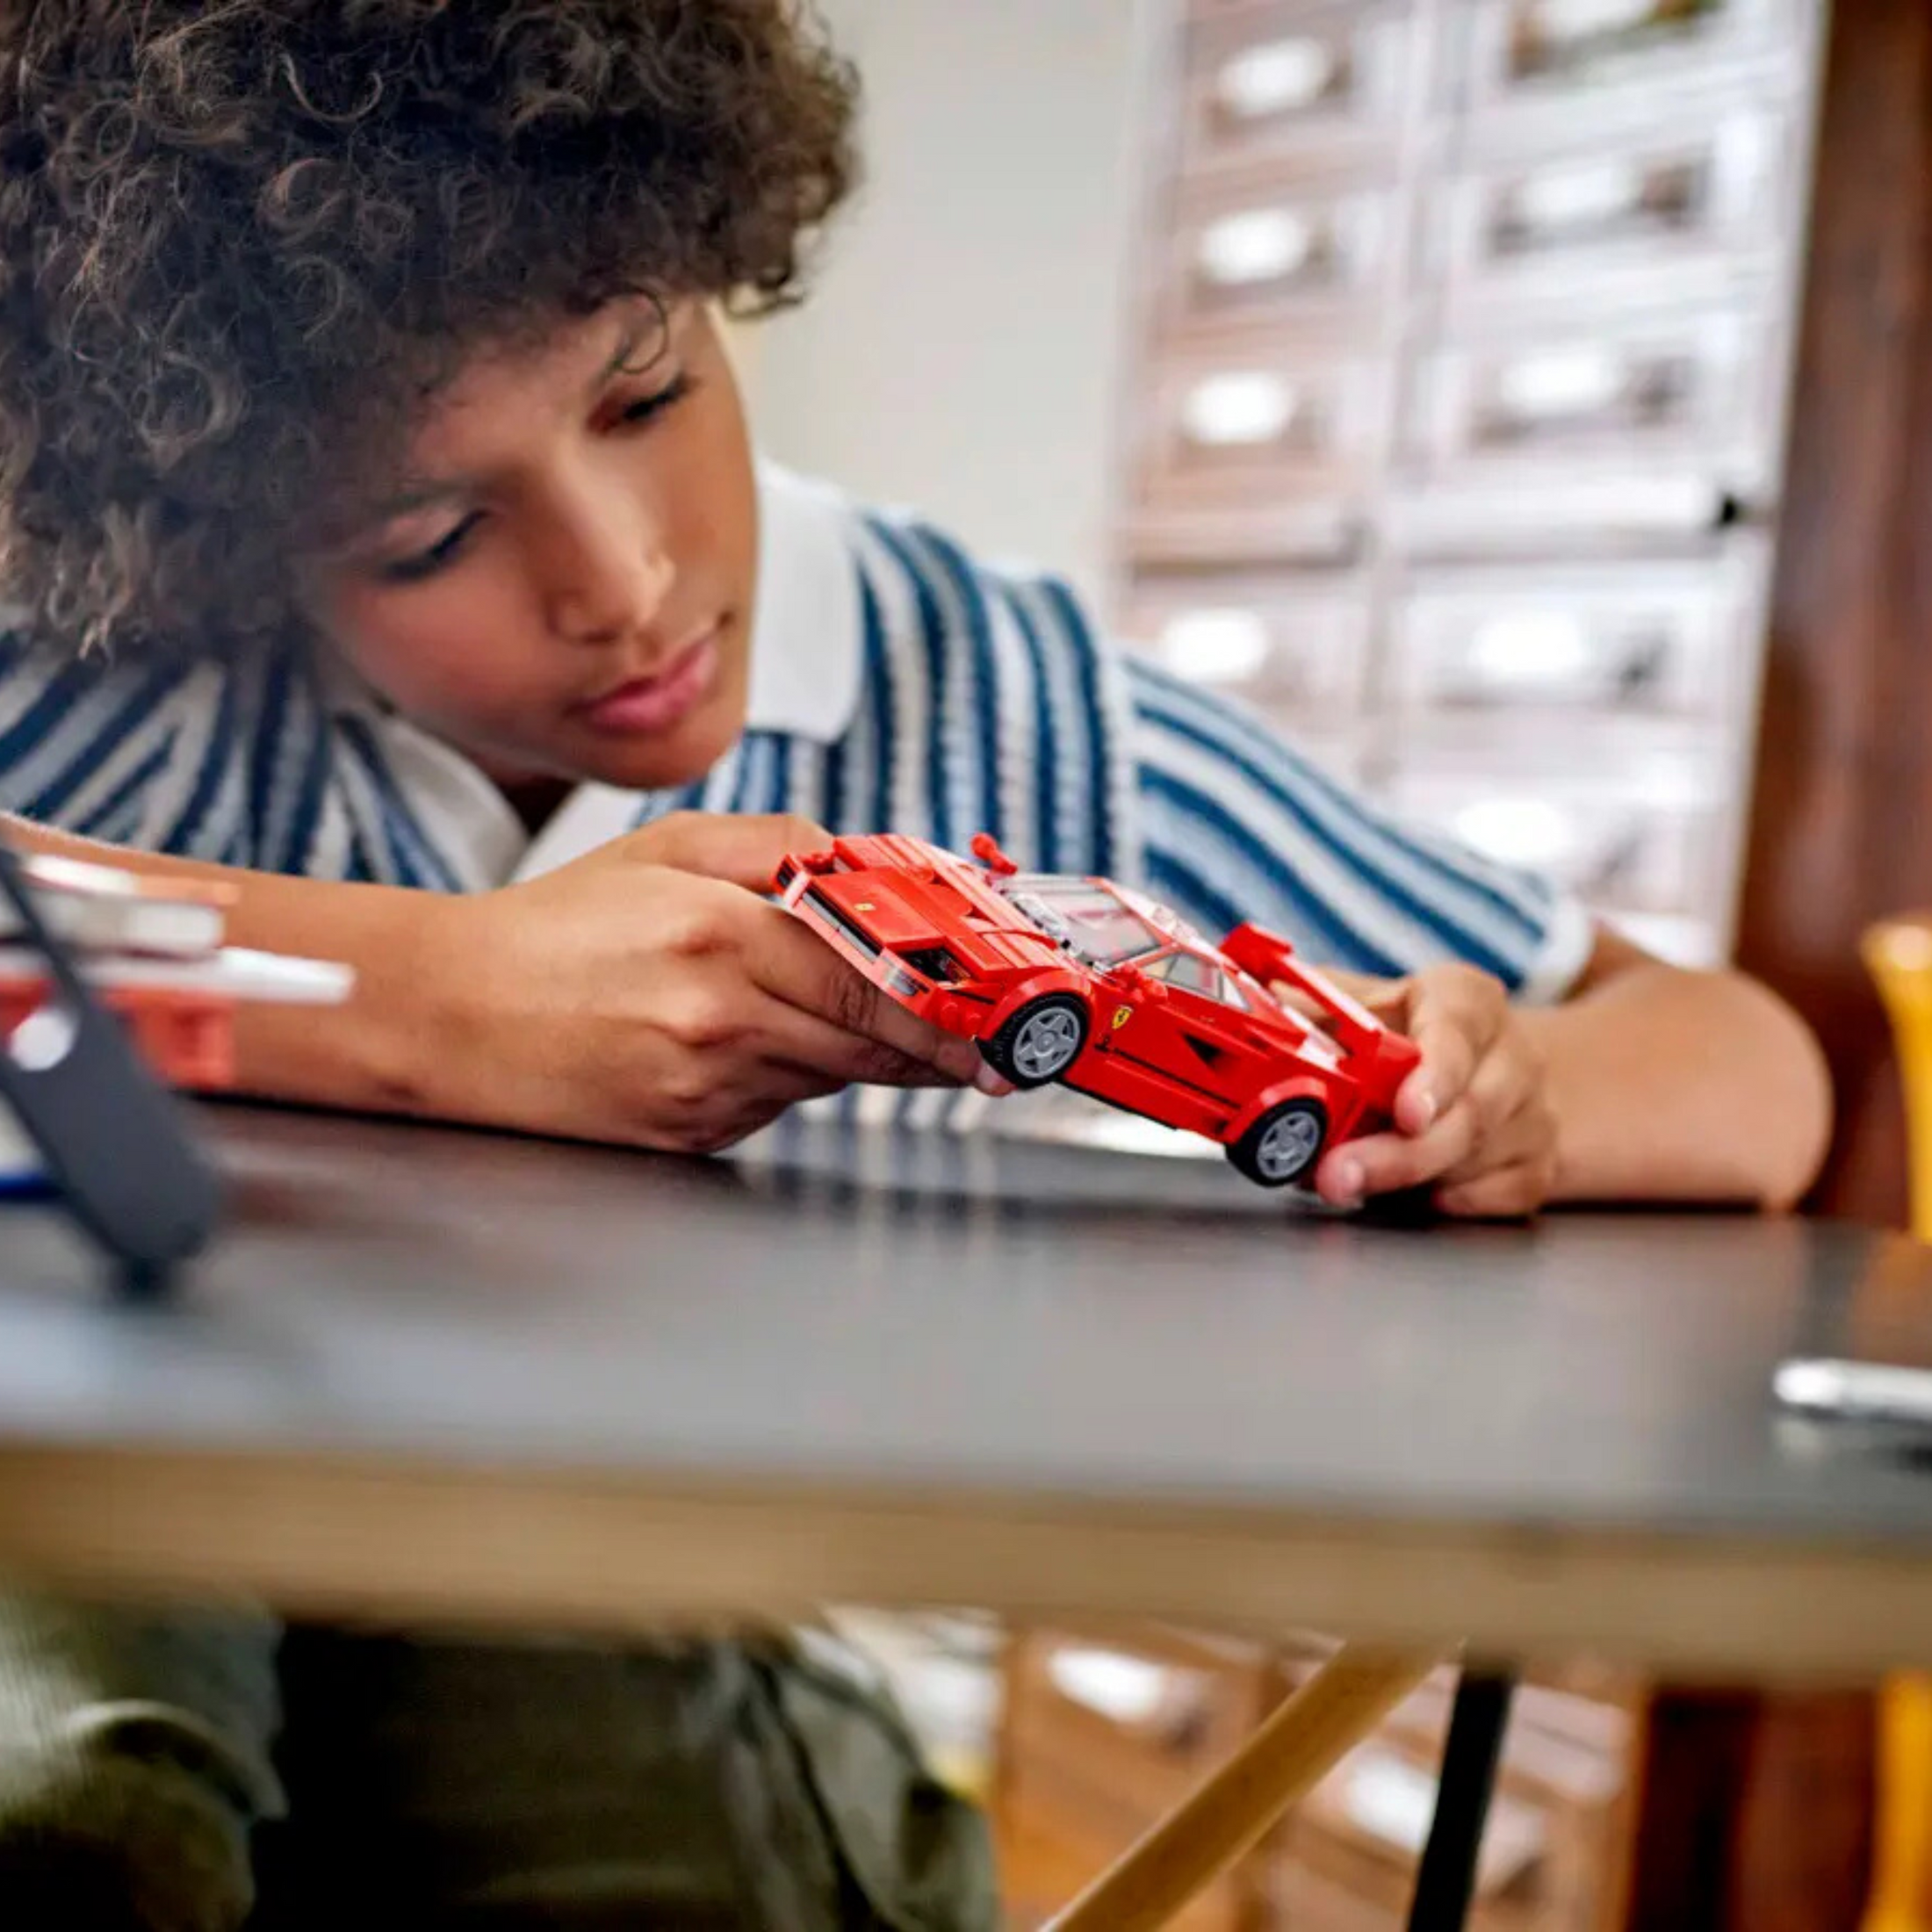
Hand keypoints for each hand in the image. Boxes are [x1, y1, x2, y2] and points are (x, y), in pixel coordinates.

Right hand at [415, 812, 994, 1153]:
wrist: (447, 1013)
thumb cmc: (554, 927)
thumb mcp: (666, 848)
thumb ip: (780, 846)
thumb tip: (867, 864)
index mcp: (722, 934)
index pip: (876, 983)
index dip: (951, 1011)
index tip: (1000, 1027)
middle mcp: (720, 1018)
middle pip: (870, 1045)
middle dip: (932, 1046)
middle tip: (983, 1048)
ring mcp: (704, 1087)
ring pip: (827, 1078)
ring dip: (846, 1053)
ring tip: (793, 1012)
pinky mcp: (687, 1134)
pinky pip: (773, 1106)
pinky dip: (780, 1077)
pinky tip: (727, 1044)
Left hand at [1309, 964, 1558, 1218]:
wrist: (1475, 1066)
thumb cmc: (1401, 1034)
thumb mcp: (1356, 1005)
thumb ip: (1304, 1009)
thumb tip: (1242, 1009)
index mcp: (1464, 1000)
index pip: (1458, 1028)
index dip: (1434, 1074)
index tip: (1405, 1114)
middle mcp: (1510, 1053)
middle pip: (1468, 1112)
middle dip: (1397, 1155)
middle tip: (1334, 1178)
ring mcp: (1531, 1112)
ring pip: (1476, 1161)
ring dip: (1405, 1183)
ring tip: (1341, 1182)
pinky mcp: (1537, 1164)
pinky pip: (1498, 1199)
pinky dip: (1447, 1203)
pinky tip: (1409, 1196)